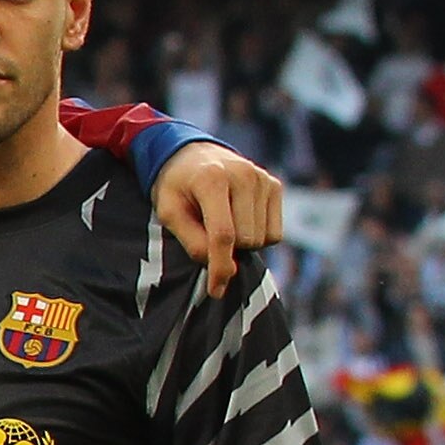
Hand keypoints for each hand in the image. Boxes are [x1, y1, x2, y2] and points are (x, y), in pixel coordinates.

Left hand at [148, 142, 279, 296]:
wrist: (192, 154)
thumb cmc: (176, 187)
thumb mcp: (169, 212)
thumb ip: (192, 240)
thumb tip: (222, 269)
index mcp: (212, 180)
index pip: (223, 234)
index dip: (220, 267)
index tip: (216, 290)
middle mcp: (244, 175)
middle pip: (245, 240)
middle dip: (226, 250)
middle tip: (206, 235)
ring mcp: (263, 179)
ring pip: (262, 239)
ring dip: (241, 243)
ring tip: (221, 223)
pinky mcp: (275, 185)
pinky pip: (275, 232)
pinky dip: (258, 236)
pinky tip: (240, 221)